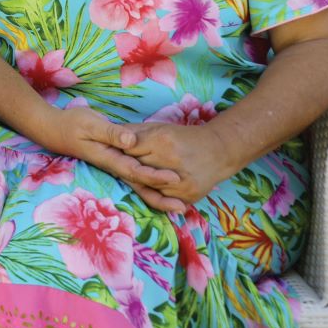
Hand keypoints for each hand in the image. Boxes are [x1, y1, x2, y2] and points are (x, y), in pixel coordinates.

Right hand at [36, 106, 187, 212]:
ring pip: (140, 185)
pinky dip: (151, 186)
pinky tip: (164, 190)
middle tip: (184, 207)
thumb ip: (111, 133)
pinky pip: (137, 177)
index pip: (136, 171)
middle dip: (162, 197)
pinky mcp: (116, 162)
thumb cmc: (73, 124)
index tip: (176, 180)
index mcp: (110, 158)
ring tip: (180, 206)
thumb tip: (131, 141)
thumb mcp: (91, 124)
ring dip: (159, 196)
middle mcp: (115, 166)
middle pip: (141, 185)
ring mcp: (115, 166)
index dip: (156, 176)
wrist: (55, 131)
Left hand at [120, 122, 234, 205]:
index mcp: (162, 141)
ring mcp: (180, 182)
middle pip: (136, 168)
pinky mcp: (186, 197)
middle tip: (120, 164)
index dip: (120, 150)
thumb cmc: (183, 137)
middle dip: (127, 166)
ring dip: (139, 181)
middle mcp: (171, 162)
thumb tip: (108, 131)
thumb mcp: (159, 128)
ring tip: (136, 174)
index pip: (129, 149)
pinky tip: (151, 186)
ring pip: (146, 186)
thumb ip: (134, 131)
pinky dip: (154, 193)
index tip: (113, 149)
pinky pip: (161, 199)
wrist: (218, 152)